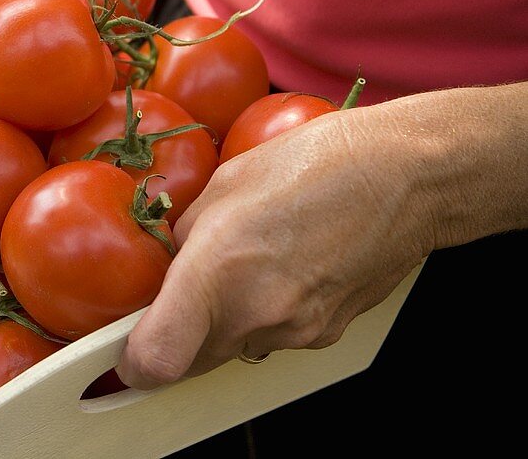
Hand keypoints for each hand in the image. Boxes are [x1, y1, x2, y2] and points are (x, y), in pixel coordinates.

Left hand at [115, 105, 437, 387]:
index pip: (156, 359)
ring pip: (233, 351)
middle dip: (175, 337)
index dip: (131, 363)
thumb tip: (163, 265)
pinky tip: (279, 270)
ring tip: (243, 267)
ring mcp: (295, 331)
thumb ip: (182, 236)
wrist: (405, 177)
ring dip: (222, 324)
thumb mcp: (223, 184)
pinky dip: (263, 316)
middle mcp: (256, 314)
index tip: (123, 346)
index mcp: (218, 271)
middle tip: (180, 293)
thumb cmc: (315, 164)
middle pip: (191, 362)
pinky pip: (273, 338)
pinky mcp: (325, 334)